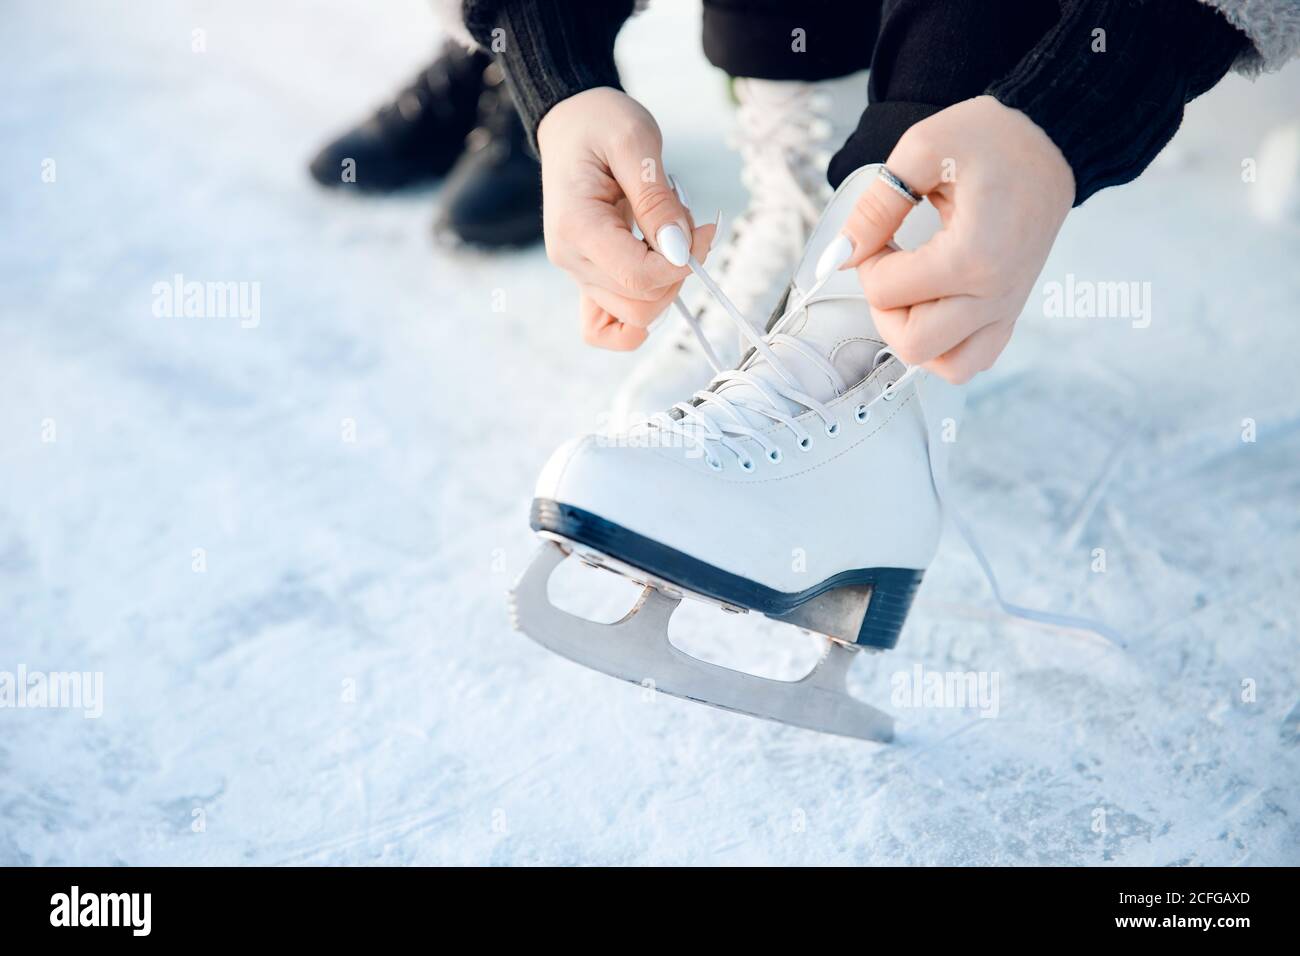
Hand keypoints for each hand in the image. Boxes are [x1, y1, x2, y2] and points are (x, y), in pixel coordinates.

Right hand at [537, 87, 716, 349]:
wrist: (572, 122)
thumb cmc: (601, 123)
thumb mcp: (636, 142)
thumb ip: (658, 200)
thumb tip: (680, 251)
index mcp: (577, 227)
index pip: (639, 277)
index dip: (681, 264)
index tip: (703, 228)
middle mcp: (571, 259)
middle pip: (640, 304)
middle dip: (678, 272)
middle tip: (687, 225)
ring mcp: (576, 272)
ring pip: (634, 316)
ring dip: (666, 285)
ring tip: (667, 237)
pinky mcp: (586, 277)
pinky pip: (604, 327)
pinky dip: (635, 321)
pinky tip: (656, 286)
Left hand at [839, 95, 1074, 382]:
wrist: (1054, 139)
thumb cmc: (994, 137)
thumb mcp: (923, 149)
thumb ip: (875, 207)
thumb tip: (840, 255)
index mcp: (972, 256)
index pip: (887, 292)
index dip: (866, 261)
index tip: (879, 234)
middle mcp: (994, 295)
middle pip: (913, 345)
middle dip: (884, 308)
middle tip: (891, 266)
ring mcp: (1006, 308)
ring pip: (946, 365)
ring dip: (914, 336)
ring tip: (912, 291)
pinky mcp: (1011, 311)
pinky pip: (974, 359)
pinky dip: (945, 347)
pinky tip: (935, 306)